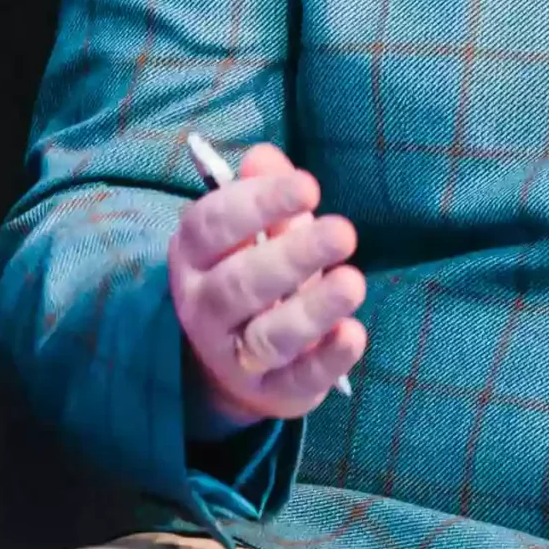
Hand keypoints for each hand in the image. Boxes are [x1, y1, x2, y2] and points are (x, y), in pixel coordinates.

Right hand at [168, 142, 367, 431]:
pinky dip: (328, 360)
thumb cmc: (254, 271)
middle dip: (293, 256)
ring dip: (313, 310)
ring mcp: (234, 355)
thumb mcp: (255, 229)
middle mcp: (203, 307)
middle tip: (343, 232)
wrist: (233, 360)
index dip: (258, 203)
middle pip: (240, 283)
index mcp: (194, 255)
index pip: (212, 225)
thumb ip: (264, 192)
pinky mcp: (271, 392)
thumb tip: (265, 156)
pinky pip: (298, 379)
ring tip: (354, 282)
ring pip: (268, 336)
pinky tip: (354, 334)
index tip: (309, 186)